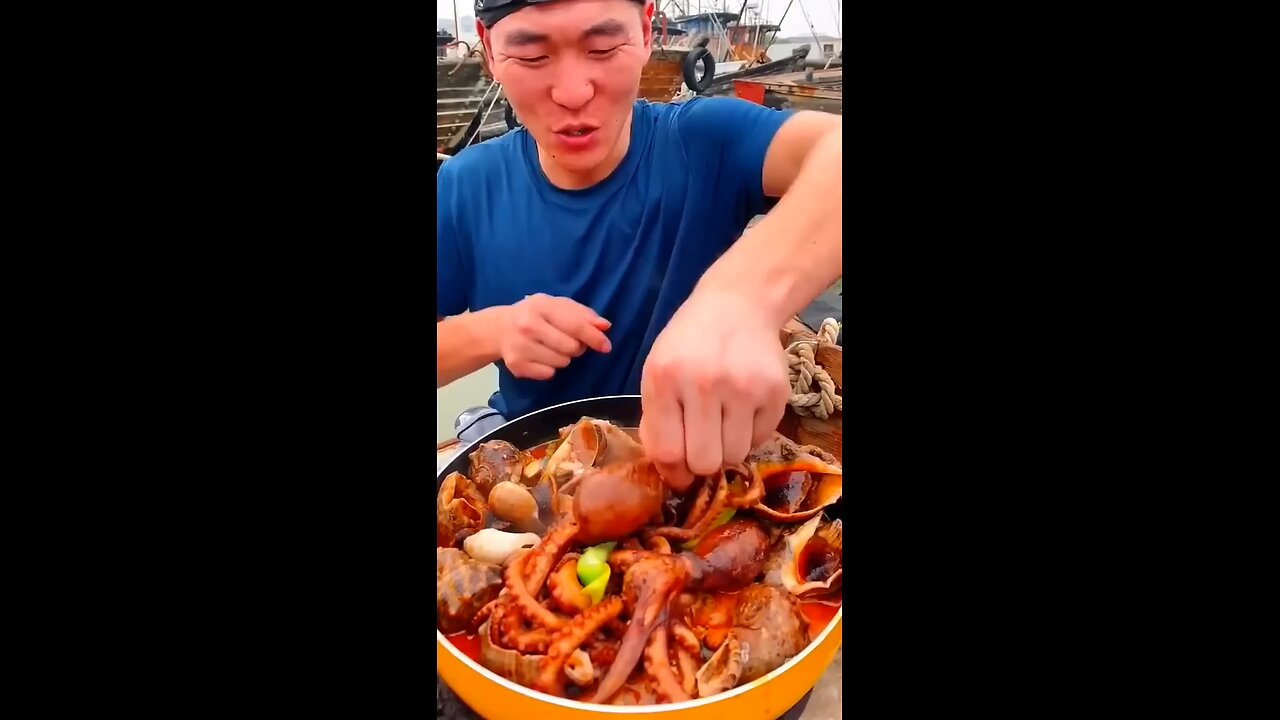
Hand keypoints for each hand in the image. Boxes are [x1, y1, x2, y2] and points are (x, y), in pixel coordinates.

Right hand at [498, 294, 611, 379]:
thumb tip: (604, 326)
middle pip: (571, 348)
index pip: (575, 325)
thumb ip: (582, 314)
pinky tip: (540, 357)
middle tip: (568, 342)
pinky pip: (548, 374)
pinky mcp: (517, 366)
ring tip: (552, 348)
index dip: (594, 337)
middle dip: (577, 347)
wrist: (498, 329)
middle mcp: (528, 326)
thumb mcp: (556, 306)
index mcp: (540, 306)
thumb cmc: (535, 315)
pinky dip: (550, 368)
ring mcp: (520, 347)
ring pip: (562, 363)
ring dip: (564, 358)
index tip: (606, 346)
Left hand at [639, 288, 790, 491]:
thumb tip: (669, 469)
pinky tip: (743, 409)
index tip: (680, 474)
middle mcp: (704, 383)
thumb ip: (656, 419)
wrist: (738, 304)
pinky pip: (761, 440)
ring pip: (735, 456)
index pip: (668, 452)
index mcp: (665, 378)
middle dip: (702, 464)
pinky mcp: (776, 392)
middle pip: (705, 462)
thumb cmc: (689, 343)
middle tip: (703, 448)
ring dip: (727, 449)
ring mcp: (744, 387)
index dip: (673, 473)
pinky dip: (750, 434)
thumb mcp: (657, 371)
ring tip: (723, 424)